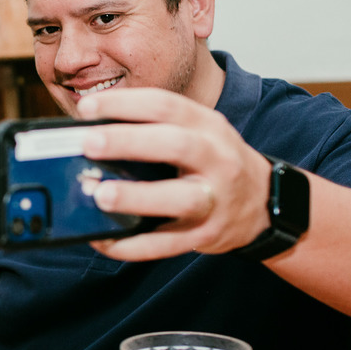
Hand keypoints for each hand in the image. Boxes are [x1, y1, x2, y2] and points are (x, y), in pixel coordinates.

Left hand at [75, 87, 272, 260]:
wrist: (263, 203)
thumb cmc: (214, 163)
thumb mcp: (197, 133)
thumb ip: (155, 128)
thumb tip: (91, 132)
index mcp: (207, 126)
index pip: (166, 105)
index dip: (126, 104)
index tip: (87, 108)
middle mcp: (216, 159)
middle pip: (175, 145)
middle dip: (129, 142)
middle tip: (89, 143)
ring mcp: (214, 200)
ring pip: (179, 198)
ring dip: (137, 197)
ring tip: (100, 194)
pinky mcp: (205, 235)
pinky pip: (167, 244)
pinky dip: (132, 245)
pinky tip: (103, 240)